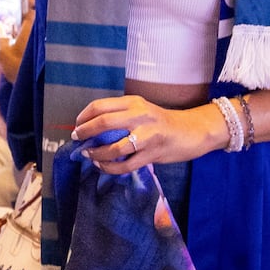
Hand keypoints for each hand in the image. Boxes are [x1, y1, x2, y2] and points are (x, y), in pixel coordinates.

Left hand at [71, 94, 225, 173]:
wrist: (193, 131)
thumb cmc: (162, 121)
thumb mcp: (141, 109)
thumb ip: (121, 114)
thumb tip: (91, 126)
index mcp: (134, 102)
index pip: (100, 106)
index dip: (84, 116)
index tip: (77, 125)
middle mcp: (139, 116)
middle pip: (103, 123)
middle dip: (85, 132)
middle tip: (77, 139)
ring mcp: (147, 136)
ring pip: (114, 148)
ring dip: (96, 153)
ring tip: (88, 154)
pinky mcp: (153, 154)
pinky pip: (126, 165)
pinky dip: (110, 167)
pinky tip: (102, 165)